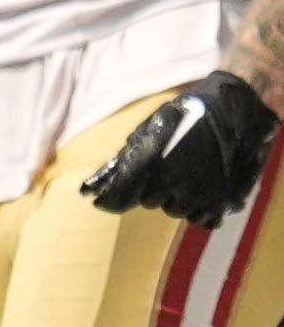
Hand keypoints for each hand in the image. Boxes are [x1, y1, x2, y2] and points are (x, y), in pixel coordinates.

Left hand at [81, 73, 280, 225]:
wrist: (237, 109)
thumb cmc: (188, 114)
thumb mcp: (150, 129)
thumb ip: (122, 160)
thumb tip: (89, 189)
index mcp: (151, 164)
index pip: (120, 197)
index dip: (109, 201)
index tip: (100, 201)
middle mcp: (173, 183)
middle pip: (148, 201)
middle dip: (150, 187)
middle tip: (166, 166)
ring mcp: (199, 195)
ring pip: (174, 209)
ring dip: (175, 196)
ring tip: (188, 171)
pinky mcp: (222, 201)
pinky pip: (200, 218)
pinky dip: (199, 206)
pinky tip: (203, 185)